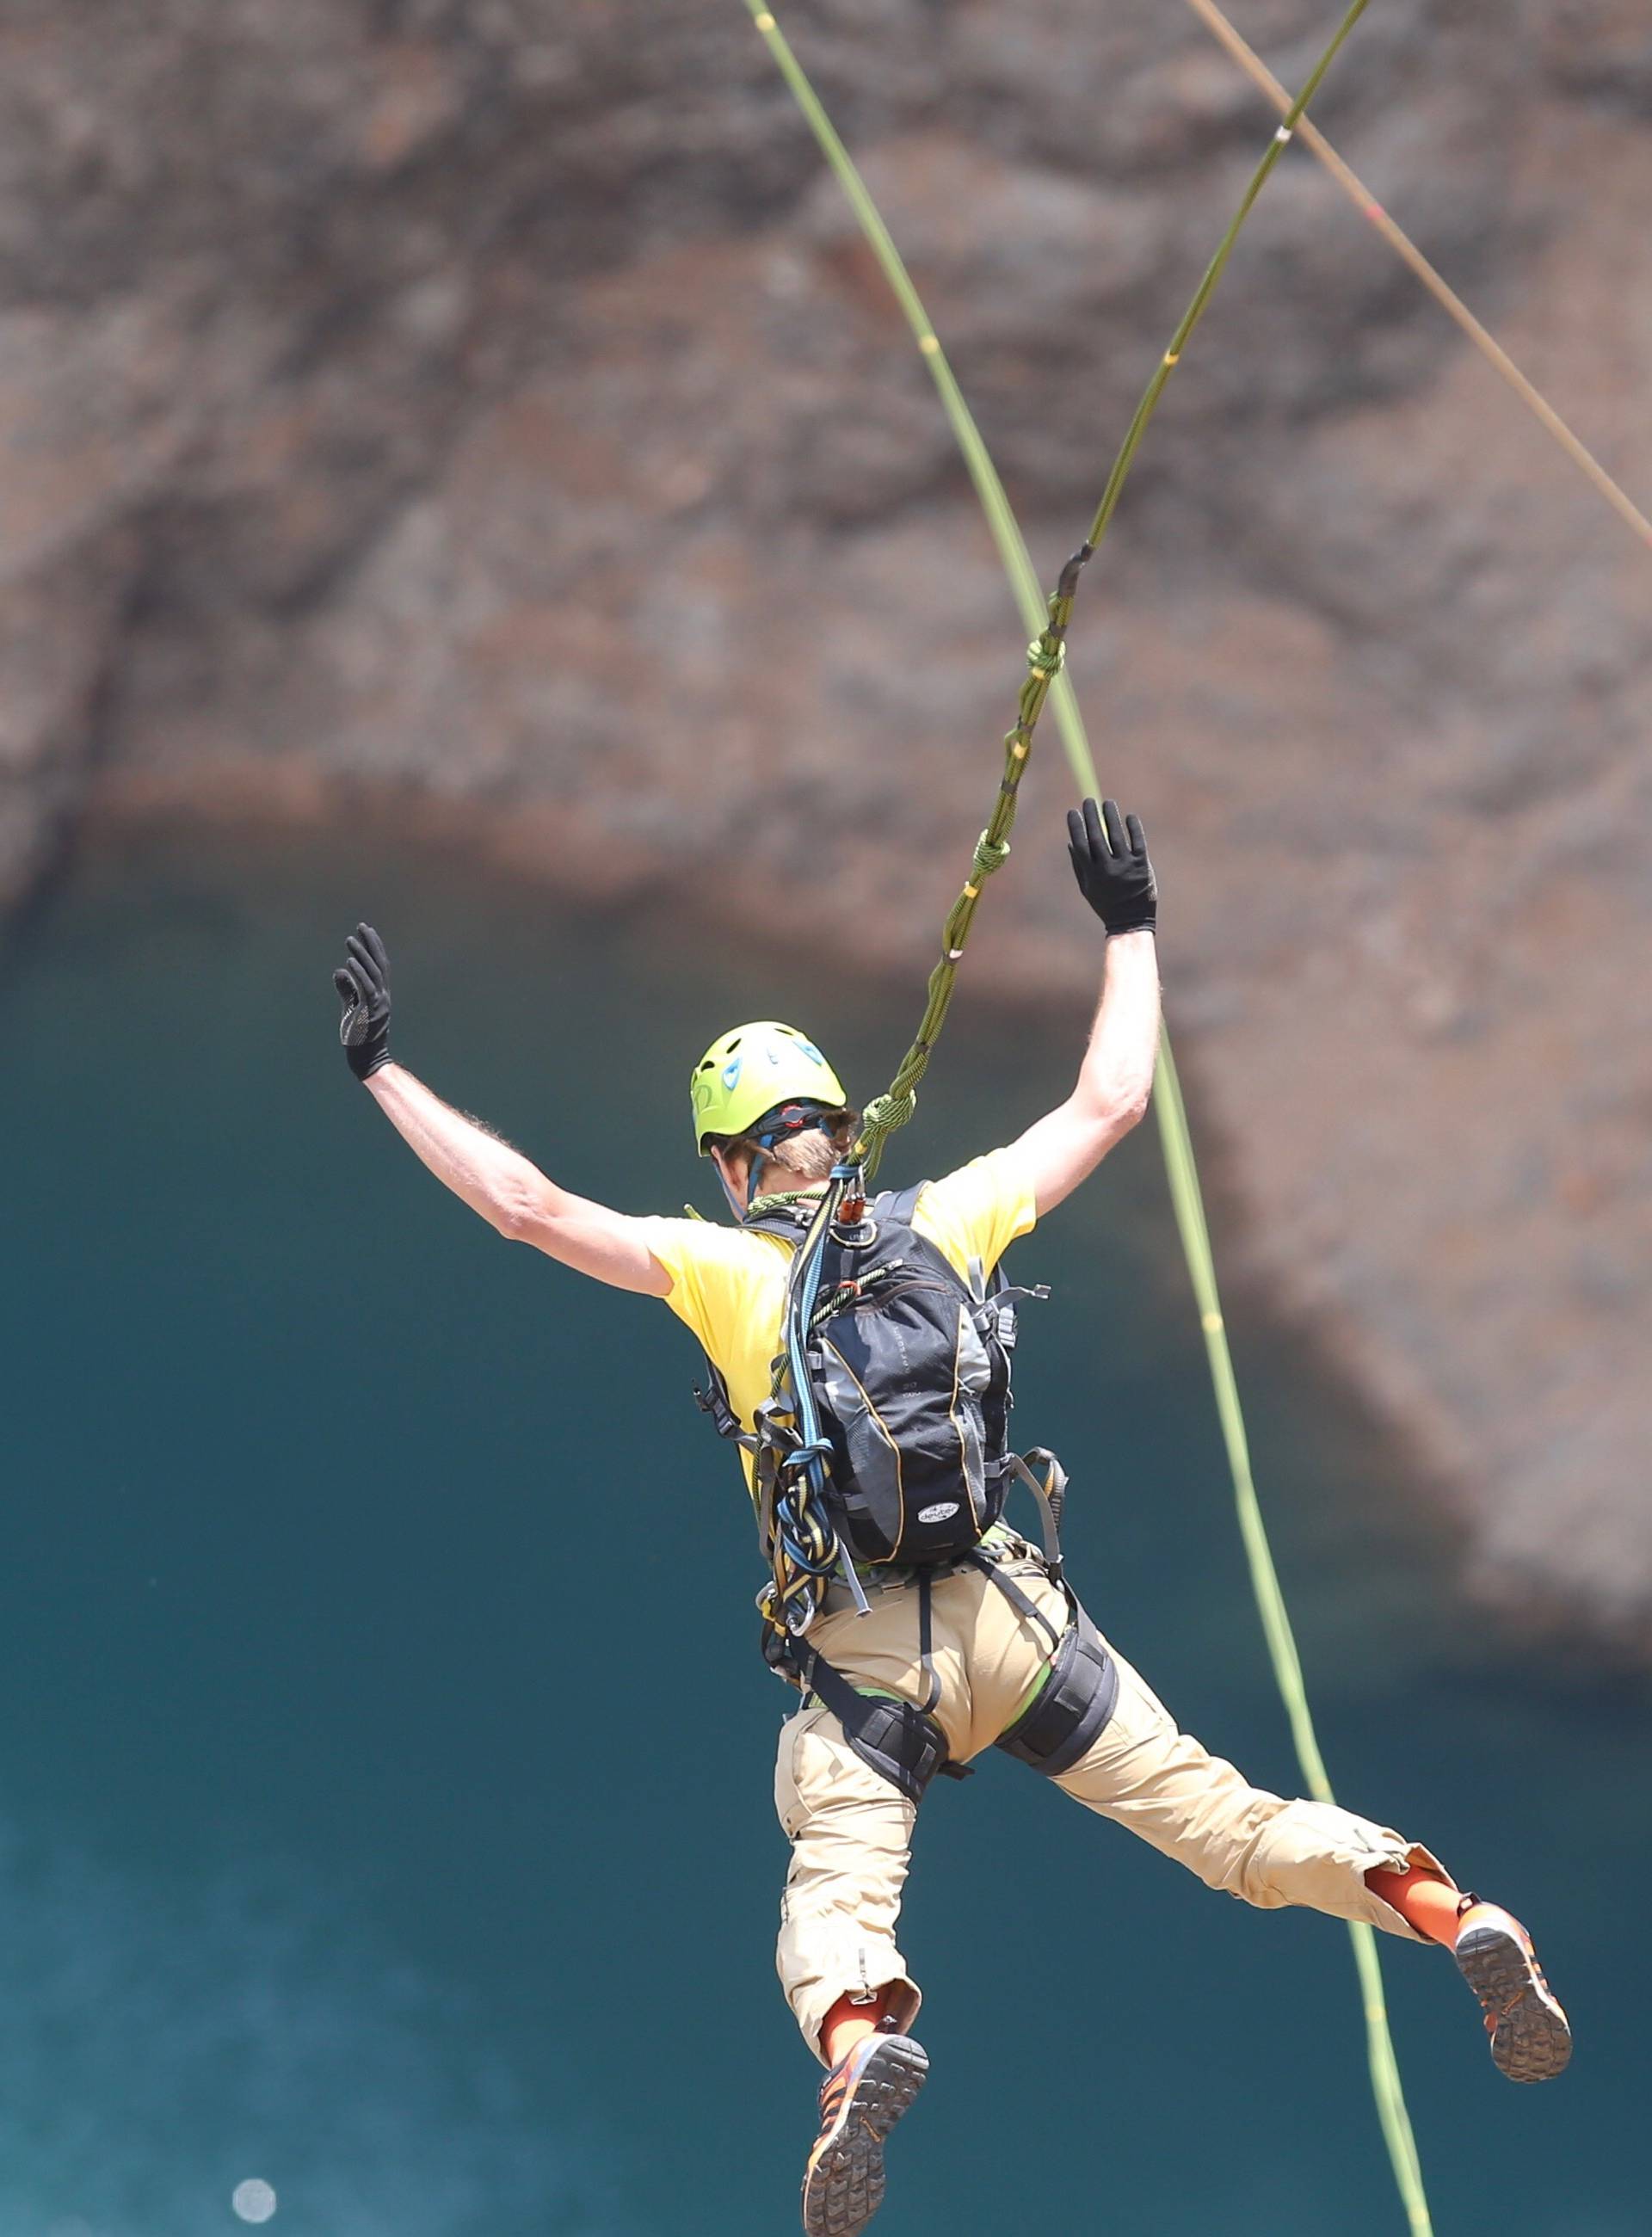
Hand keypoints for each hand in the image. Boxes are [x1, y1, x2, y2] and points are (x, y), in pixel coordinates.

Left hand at [334, 923, 392, 1079]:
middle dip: (371, 944)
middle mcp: (383, 996)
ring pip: (372, 973)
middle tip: (362, 926)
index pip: (379, 966)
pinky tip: (349, 961)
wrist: (366, 1058)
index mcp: (380, 995)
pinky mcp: (370, 1011)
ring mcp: (379, 1004)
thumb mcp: (350, 1008)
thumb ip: (346, 989)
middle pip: (379, 964)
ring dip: (361, 955)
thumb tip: (339, 971)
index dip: (374, 948)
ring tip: (350, 939)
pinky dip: (358, 973)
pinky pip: (366, 988)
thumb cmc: (358, 1035)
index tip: (367, 931)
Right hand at [1066, 797, 1155, 934]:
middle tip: (1088, 800)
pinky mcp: (1142, 866)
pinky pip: (1137, 842)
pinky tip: (1129, 816)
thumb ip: (1079, 866)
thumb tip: (1072, 842)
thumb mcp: (1088, 889)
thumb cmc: (1106, 904)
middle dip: (1091, 817)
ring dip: (1111, 817)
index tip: (1072, 812)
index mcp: (1092, 874)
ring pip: (1117, 836)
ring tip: (1108, 803)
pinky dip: (1133, 828)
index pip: (1081, 845)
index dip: (1076, 827)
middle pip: (1097, 837)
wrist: (1131, 922)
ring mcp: (1126, 867)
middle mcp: (1108, 869)